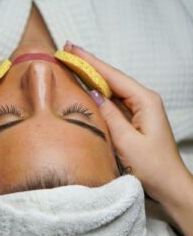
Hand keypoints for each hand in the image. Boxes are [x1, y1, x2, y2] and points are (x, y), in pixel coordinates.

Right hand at [64, 41, 191, 204]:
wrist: (169, 187)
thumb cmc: (152, 167)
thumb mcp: (126, 141)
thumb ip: (108, 115)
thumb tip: (92, 93)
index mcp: (145, 101)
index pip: (112, 76)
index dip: (90, 62)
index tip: (72, 49)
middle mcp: (143, 100)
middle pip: (111, 77)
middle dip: (89, 63)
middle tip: (67, 49)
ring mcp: (139, 110)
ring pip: (110, 88)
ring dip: (91, 76)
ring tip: (71, 63)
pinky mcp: (133, 120)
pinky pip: (112, 101)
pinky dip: (96, 91)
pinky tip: (84, 86)